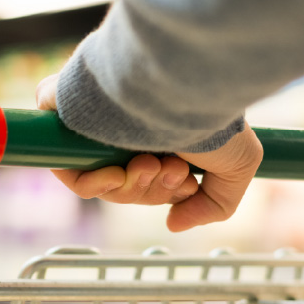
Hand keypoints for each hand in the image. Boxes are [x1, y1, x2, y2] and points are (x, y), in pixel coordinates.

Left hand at [36, 73, 263, 231]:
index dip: (163, 192)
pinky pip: (67, 167)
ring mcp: (96, 121)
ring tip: (152, 164)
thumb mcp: (238, 166)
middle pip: (125, 186)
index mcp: (160, 131)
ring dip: (130, 187)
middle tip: (171, 171)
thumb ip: (214, 204)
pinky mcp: (66, 113)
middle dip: (151, 190)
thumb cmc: (213, 115)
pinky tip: (118, 174)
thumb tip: (173, 223)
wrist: (184, 80)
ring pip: (100, 181)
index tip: (185, 184)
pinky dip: (92, 183)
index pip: (148, 179)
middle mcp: (127, 124)